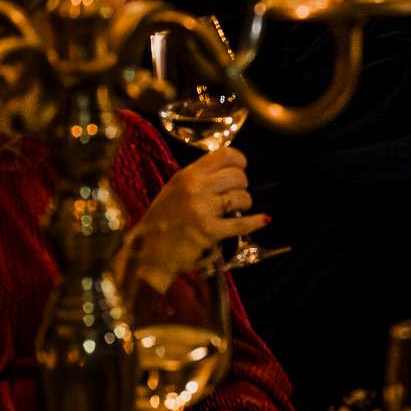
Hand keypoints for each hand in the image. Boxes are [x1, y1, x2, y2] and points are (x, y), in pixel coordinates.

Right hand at [125, 149, 264, 294]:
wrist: (148, 255)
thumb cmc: (159, 223)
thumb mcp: (173, 191)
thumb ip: (197, 178)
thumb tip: (228, 168)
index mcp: (186, 176)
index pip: (225, 155)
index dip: (240, 161)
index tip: (242, 168)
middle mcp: (195, 188)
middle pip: (238, 175)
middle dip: (242, 185)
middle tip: (236, 195)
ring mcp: (203, 210)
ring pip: (243, 197)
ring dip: (245, 204)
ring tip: (237, 210)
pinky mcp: (210, 231)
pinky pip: (242, 223)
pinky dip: (255, 222)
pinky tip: (262, 220)